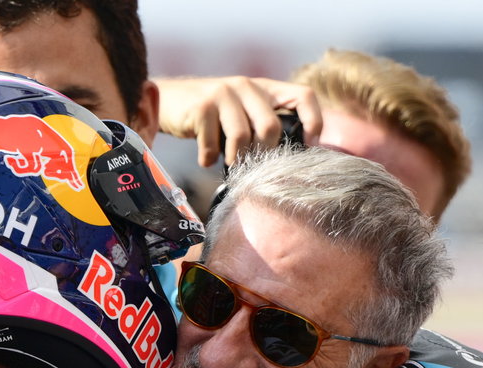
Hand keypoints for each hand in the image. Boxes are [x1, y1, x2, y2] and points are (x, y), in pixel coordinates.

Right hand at [157, 76, 322, 166]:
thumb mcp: (242, 111)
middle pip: (271, 126)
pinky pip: (213, 145)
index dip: (313, 121)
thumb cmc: (212, 115)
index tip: (309, 145)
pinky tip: (205, 158)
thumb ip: (263, 123)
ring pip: (242, 137)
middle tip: (253, 166)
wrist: (169, 99)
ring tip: (227, 162)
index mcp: (264, 88)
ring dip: (235, 159)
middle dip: (263, 154)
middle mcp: (246, 85)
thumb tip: (287, 160)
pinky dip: (209, 158)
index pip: (303, 96)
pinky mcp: (201, 107)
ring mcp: (223, 94)